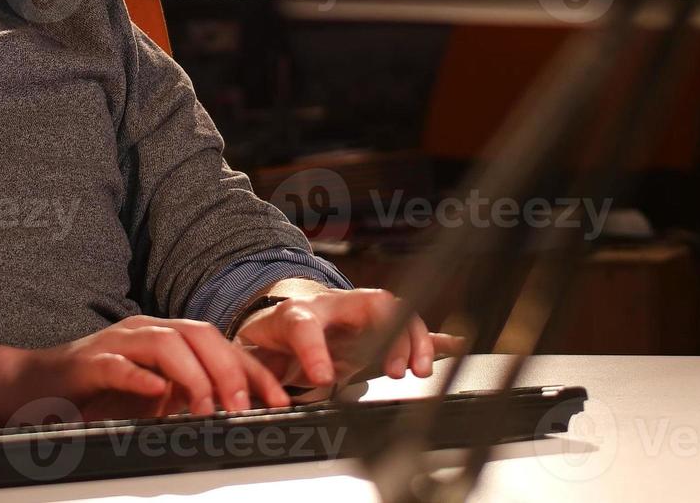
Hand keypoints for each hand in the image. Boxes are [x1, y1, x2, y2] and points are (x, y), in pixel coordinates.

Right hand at [14, 315, 292, 421]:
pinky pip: (118, 364)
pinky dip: (140, 377)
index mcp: (166, 338)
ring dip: (194, 375)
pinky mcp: (89, 362)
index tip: (281, 400)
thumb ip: (189, 397)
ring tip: (209, 406)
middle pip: (199, 335)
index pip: (221, 345)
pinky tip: (156, 393)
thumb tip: (236, 413)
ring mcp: (117, 343)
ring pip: (166, 343)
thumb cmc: (96, 394)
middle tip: (246, 407)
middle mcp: (146, 332)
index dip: (254, 371)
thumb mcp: (154, 398)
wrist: (35, 386)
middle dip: (230, 370)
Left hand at [232, 288, 464, 388]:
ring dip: (413, 338)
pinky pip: (407, 326)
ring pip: (395, 310)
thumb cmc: (273, 338)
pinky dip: (429, 338)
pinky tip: (452, 344)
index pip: (305, 325)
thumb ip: (255, 371)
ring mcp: (360, 312)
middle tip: (395, 371)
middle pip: (370, 303)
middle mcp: (334, 306)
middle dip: (389, 332)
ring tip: (419, 371)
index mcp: (297, 315)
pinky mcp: (376, 325)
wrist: (286, 319)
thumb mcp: (255, 353)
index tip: (323, 378)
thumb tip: (247, 395)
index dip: (315, 349)